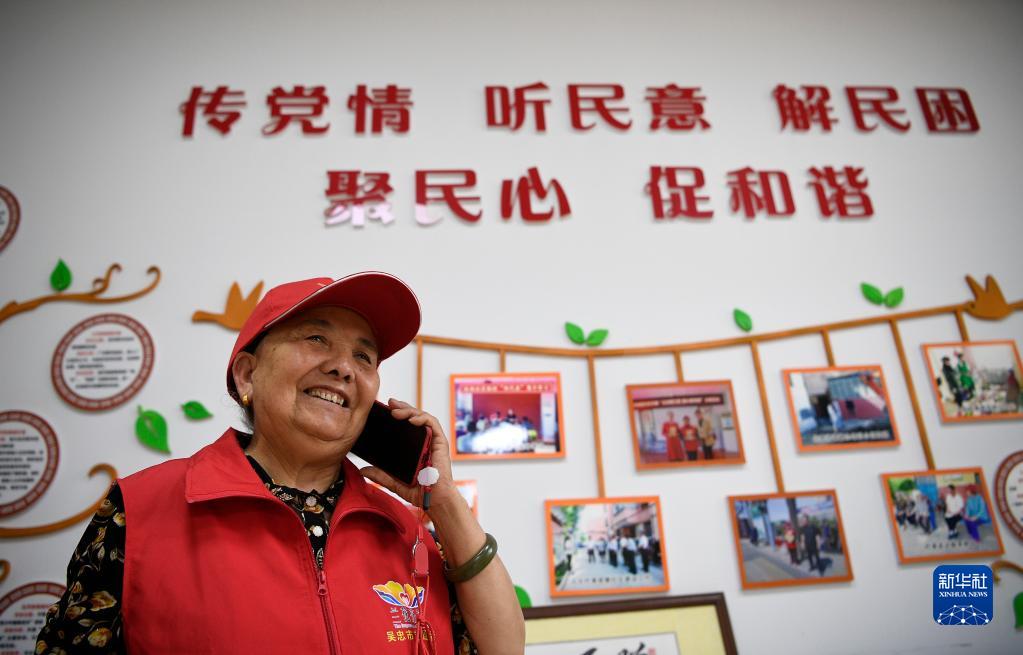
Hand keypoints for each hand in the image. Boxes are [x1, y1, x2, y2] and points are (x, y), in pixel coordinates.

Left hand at [359, 398, 461, 514]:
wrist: (434, 500)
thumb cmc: (419, 491)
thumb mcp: (394, 482)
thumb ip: (380, 475)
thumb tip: (362, 470)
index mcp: (414, 447)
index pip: (405, 425)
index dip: (396, 414)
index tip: (384, 409)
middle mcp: (424, 441)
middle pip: (413, 417)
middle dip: (401, 407)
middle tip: (388, 403)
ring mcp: (432, 440)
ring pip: (422, 417)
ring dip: (409, 410)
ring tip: (395, 411)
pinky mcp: (440, 442)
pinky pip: (432, 424)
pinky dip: (422, 418)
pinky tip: (411, 419)